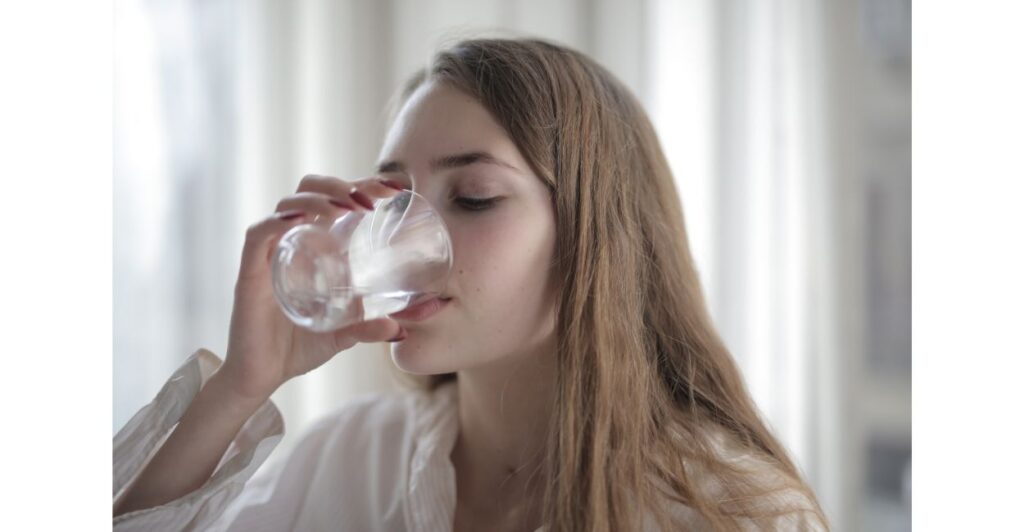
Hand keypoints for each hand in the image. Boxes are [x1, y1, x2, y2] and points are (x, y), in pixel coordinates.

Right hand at [215, 174, 408, 401]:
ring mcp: (269, 254)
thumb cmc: (298, 347)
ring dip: (318, 198)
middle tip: (370, 201)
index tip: (394, 189)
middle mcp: (291, 242)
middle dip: (340, 185)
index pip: (335, 199)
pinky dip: (278, 221)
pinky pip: (258, 235)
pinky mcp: (250, 272)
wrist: (260, 377)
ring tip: (346, 209)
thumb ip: (370, 328)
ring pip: (287, 204)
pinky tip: (301, 220)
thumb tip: (401, 328)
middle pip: (309, 189)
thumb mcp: (343, 335)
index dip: (362, 185)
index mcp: (314, 246)